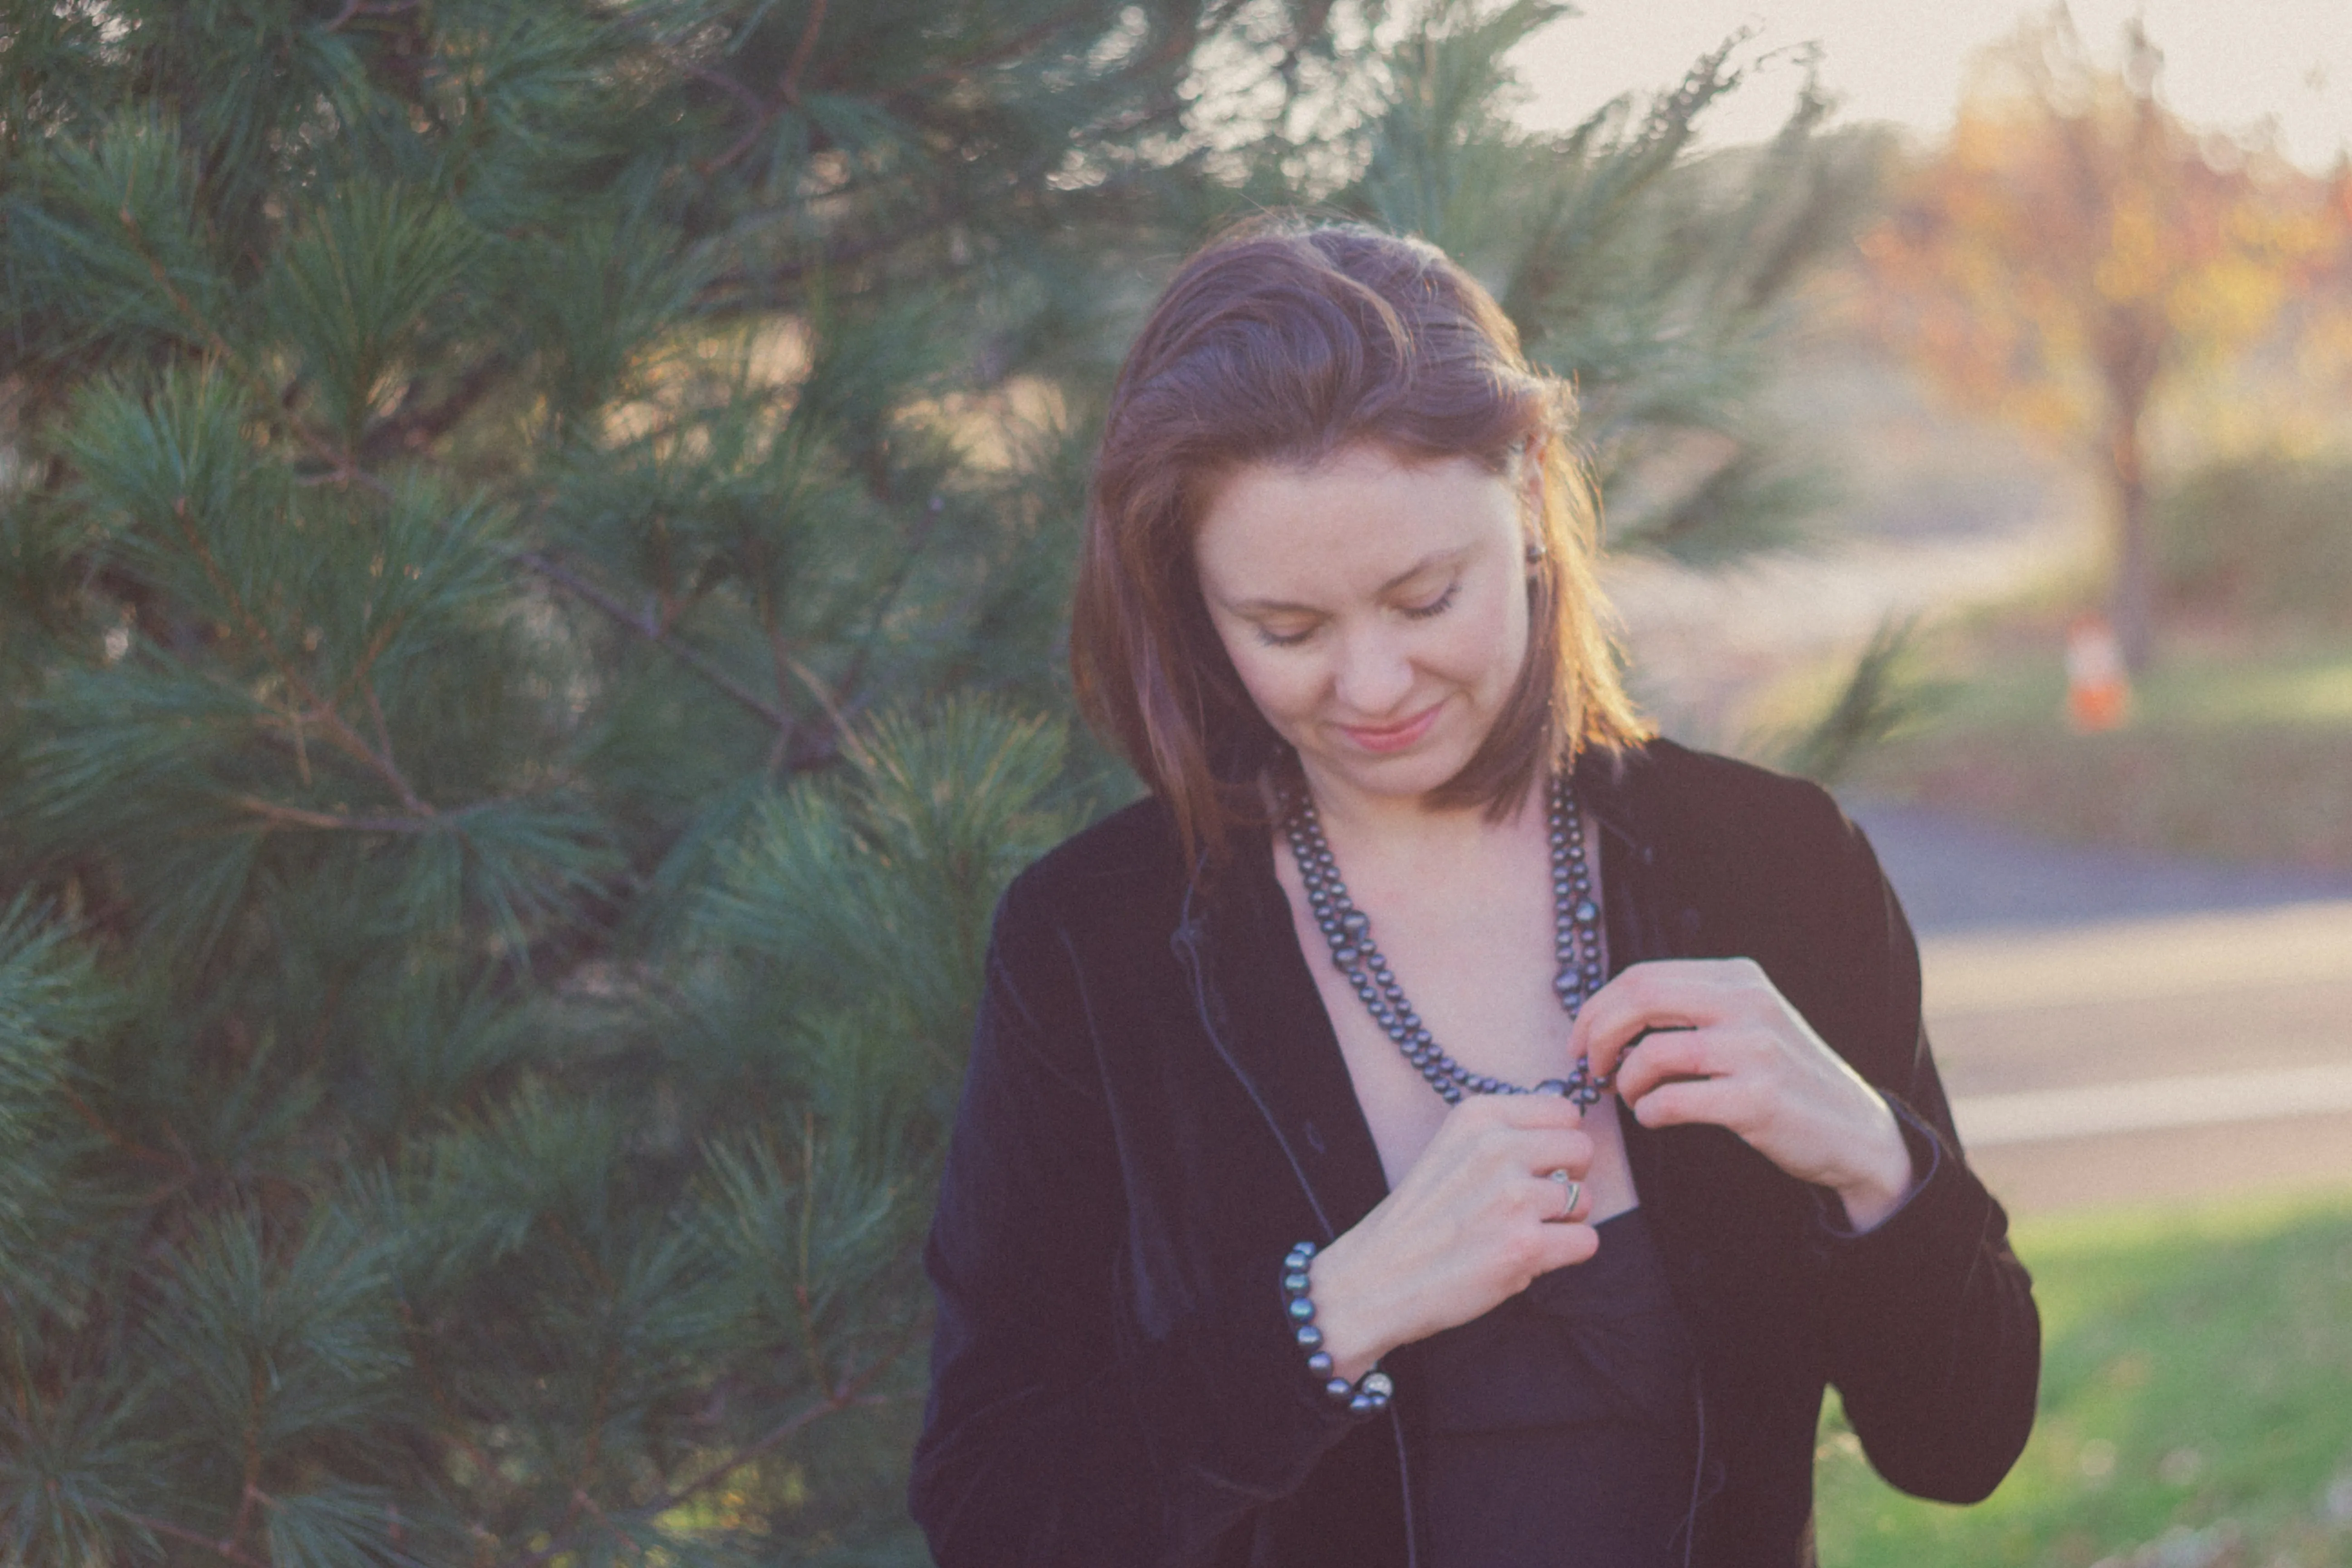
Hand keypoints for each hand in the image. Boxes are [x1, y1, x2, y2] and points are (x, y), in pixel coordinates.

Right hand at [1305, 1094, 1599, 1380]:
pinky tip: (1525, 1257)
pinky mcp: (1525, 1245)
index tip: (1533, 1165)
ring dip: (1562, 1222)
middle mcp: (1497, 1148)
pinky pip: (1586, 1241)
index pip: (1563, 1112)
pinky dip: (1565, 1254)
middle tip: (1533, 1203)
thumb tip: (1570, 1131)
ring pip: (1585, 1200)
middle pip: (1582, 1150)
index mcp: (1477, 1116)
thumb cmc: (1421, 1219)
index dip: (1557, 1143)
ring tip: (1518, 1233)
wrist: (1378, 1278)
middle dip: (1569, 1178)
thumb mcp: (1452, 1149)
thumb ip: (1506, 1135)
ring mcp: (1512, 1197)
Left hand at [1572, 959, 1915, 1231]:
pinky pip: (1674, 1100)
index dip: (1597, 1008)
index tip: (1580, 1040)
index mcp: (1738, 978)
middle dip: (1597, 1034)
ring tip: (1631, 1097)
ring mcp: (1756, 1050)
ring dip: (1625, 1081)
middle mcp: (1748, 1004)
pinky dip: (1649, 1112)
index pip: (1643, 976)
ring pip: (1652, 1053)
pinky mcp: (1758, 1099)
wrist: (1854, 1131)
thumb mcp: (1746, 1022)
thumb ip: (1690, 1009)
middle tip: (1590, 1067)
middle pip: (1640, 999)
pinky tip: (1655, 1117)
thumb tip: (1608, 1017)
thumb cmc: (1784, 1079)